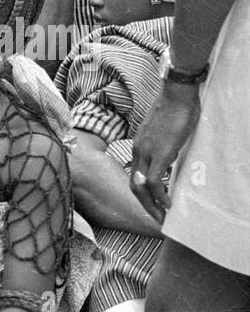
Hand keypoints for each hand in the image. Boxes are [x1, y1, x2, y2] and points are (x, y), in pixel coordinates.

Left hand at [131, 81, 201, 222]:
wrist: (177, 94)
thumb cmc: (174, 109)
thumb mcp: (164, 132)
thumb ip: (162, 145)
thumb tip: (170, 156)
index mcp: (138, 146)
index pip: (134, 175)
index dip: (141, 192)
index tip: (152, 203)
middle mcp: (137, 151)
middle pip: (133, 185)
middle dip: (144, 204)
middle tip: (156, 217)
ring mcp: (146, 152)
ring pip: (140, 186)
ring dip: (151, 204)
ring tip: (163, 216)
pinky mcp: (159, 153)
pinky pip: (153, 181)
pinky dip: (159, 195)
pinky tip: (168, 203)